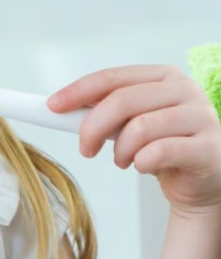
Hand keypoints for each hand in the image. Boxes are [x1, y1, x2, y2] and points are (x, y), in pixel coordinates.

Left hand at [49, 65, 220, 214]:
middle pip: (122, 100)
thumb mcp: (132, 123)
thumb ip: (105, 111)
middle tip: (85, 149)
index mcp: (164, 77)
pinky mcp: (208, 147)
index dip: (78, 91)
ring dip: (120, 150)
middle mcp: (186, 90)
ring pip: (140, 127)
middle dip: (92, 127)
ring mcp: (201, 117)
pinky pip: (160, 151)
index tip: (53, 106)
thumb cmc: (164, 147)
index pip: (113, 78)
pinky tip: (144, 165)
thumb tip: (58, 106)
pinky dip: (141, 162)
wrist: (202, 181)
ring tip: (123, 160)